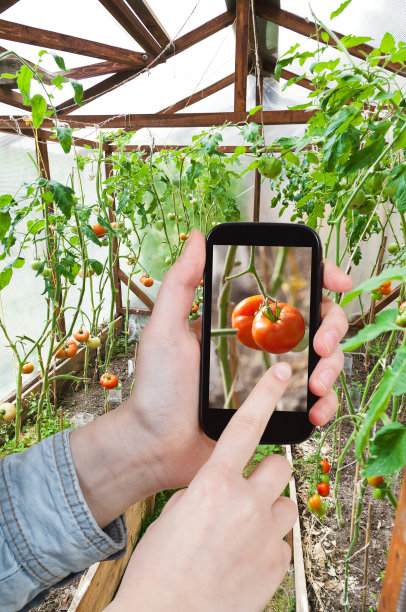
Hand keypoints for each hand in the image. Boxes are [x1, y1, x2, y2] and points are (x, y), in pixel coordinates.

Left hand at [71, 231, 351, 527]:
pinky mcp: (276, 409)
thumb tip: (198, 237)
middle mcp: (262, 345)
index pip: (287, 290)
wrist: (158, 446)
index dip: (319, 279)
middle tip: (322, 343)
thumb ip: (181, 284)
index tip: (335, 280)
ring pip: (323, 360)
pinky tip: (317, 410)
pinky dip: (326, 403)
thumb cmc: (157, 388)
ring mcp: (272, 377)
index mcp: (241, 320)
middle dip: (332, 327)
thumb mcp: (165, 330)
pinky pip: (315, 402)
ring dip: (332, 367)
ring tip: (317, 383)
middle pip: (316, 322)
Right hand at [107, 362, 295, 611]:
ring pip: (285, 505)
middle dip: (267, 474)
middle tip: (248, 492)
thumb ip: (207, 488)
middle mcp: (245, 503)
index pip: (245, 427)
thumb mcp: (175, 511)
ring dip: (268, 512)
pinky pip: (282, 542)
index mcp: (213, 484)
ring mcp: (265, 534)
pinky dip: (267, 546)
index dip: (265, 395)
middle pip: (279, 466)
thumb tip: (226, 483)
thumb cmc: (161, 565)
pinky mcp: (278, 564)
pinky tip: (244, 561)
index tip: (280, 374)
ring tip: (243, 534)